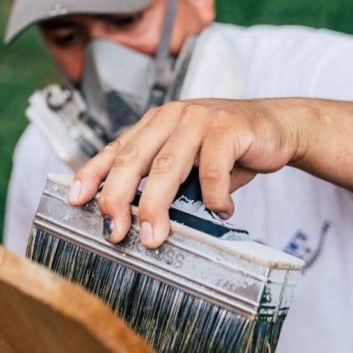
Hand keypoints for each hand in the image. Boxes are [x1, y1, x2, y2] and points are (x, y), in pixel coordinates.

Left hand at [67, 98, 301, 247]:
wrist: (278, 126)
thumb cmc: (230, 148)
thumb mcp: (191, 162)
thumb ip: (166, 181)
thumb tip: (139, 220)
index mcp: (156, 123)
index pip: (117, 148)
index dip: (93, 173)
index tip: (74, 199)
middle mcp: (172, 116)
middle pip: (133, 159)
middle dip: (117, 198)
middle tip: (113, 231)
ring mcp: (200, 119)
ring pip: (166, 166)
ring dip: (155, 205)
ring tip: (154, 236)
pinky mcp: (228, 127)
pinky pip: (213, 170)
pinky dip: (214, 198)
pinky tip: (222, 210)